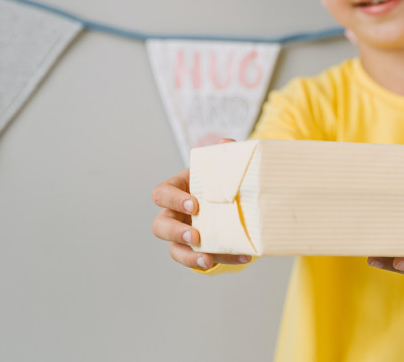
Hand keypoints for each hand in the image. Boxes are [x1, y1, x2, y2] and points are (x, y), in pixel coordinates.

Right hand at [151, 138, 250, 269]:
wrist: (236, 198)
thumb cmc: (221, 180)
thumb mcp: (223, 166)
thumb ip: (224, 153)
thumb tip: (225, 144)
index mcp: (177, 190)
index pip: (162, 194)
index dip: (173, 200)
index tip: (194, 204)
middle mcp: (175, 214)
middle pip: (160, 227)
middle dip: (175, 233)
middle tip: (195, 236)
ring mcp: (185, 235)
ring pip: (175, 250)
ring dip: (190, 257)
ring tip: (209, 260)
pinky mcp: (200, 250)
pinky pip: (202, 260)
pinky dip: (223, 260)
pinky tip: (242, 256)